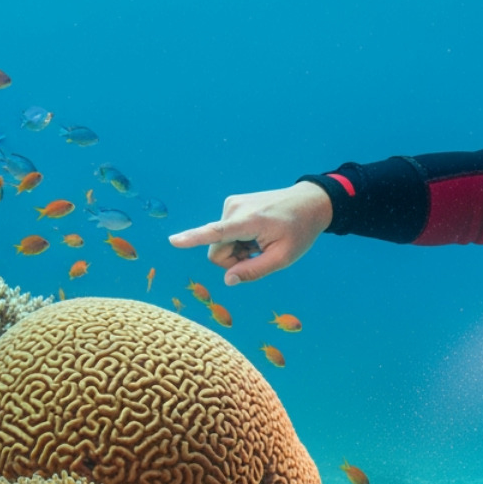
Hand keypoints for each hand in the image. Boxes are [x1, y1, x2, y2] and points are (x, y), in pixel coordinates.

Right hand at [169, 181, 333, 285]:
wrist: (309, 203)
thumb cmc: (299, 231)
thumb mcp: (283, 258)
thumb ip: (254, 270)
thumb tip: (228, 280)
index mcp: (250, 221)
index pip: (216, 232)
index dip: (193, 238)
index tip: (173, 240)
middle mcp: (234, 208)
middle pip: (216, 250)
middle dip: (233, 260)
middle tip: (259, 254)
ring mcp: (232, 204)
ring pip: (220, 243)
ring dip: (238, 249)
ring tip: (260, 241)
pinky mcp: (232, 204)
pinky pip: (224, 233)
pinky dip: (239, 239)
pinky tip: (257, 234)